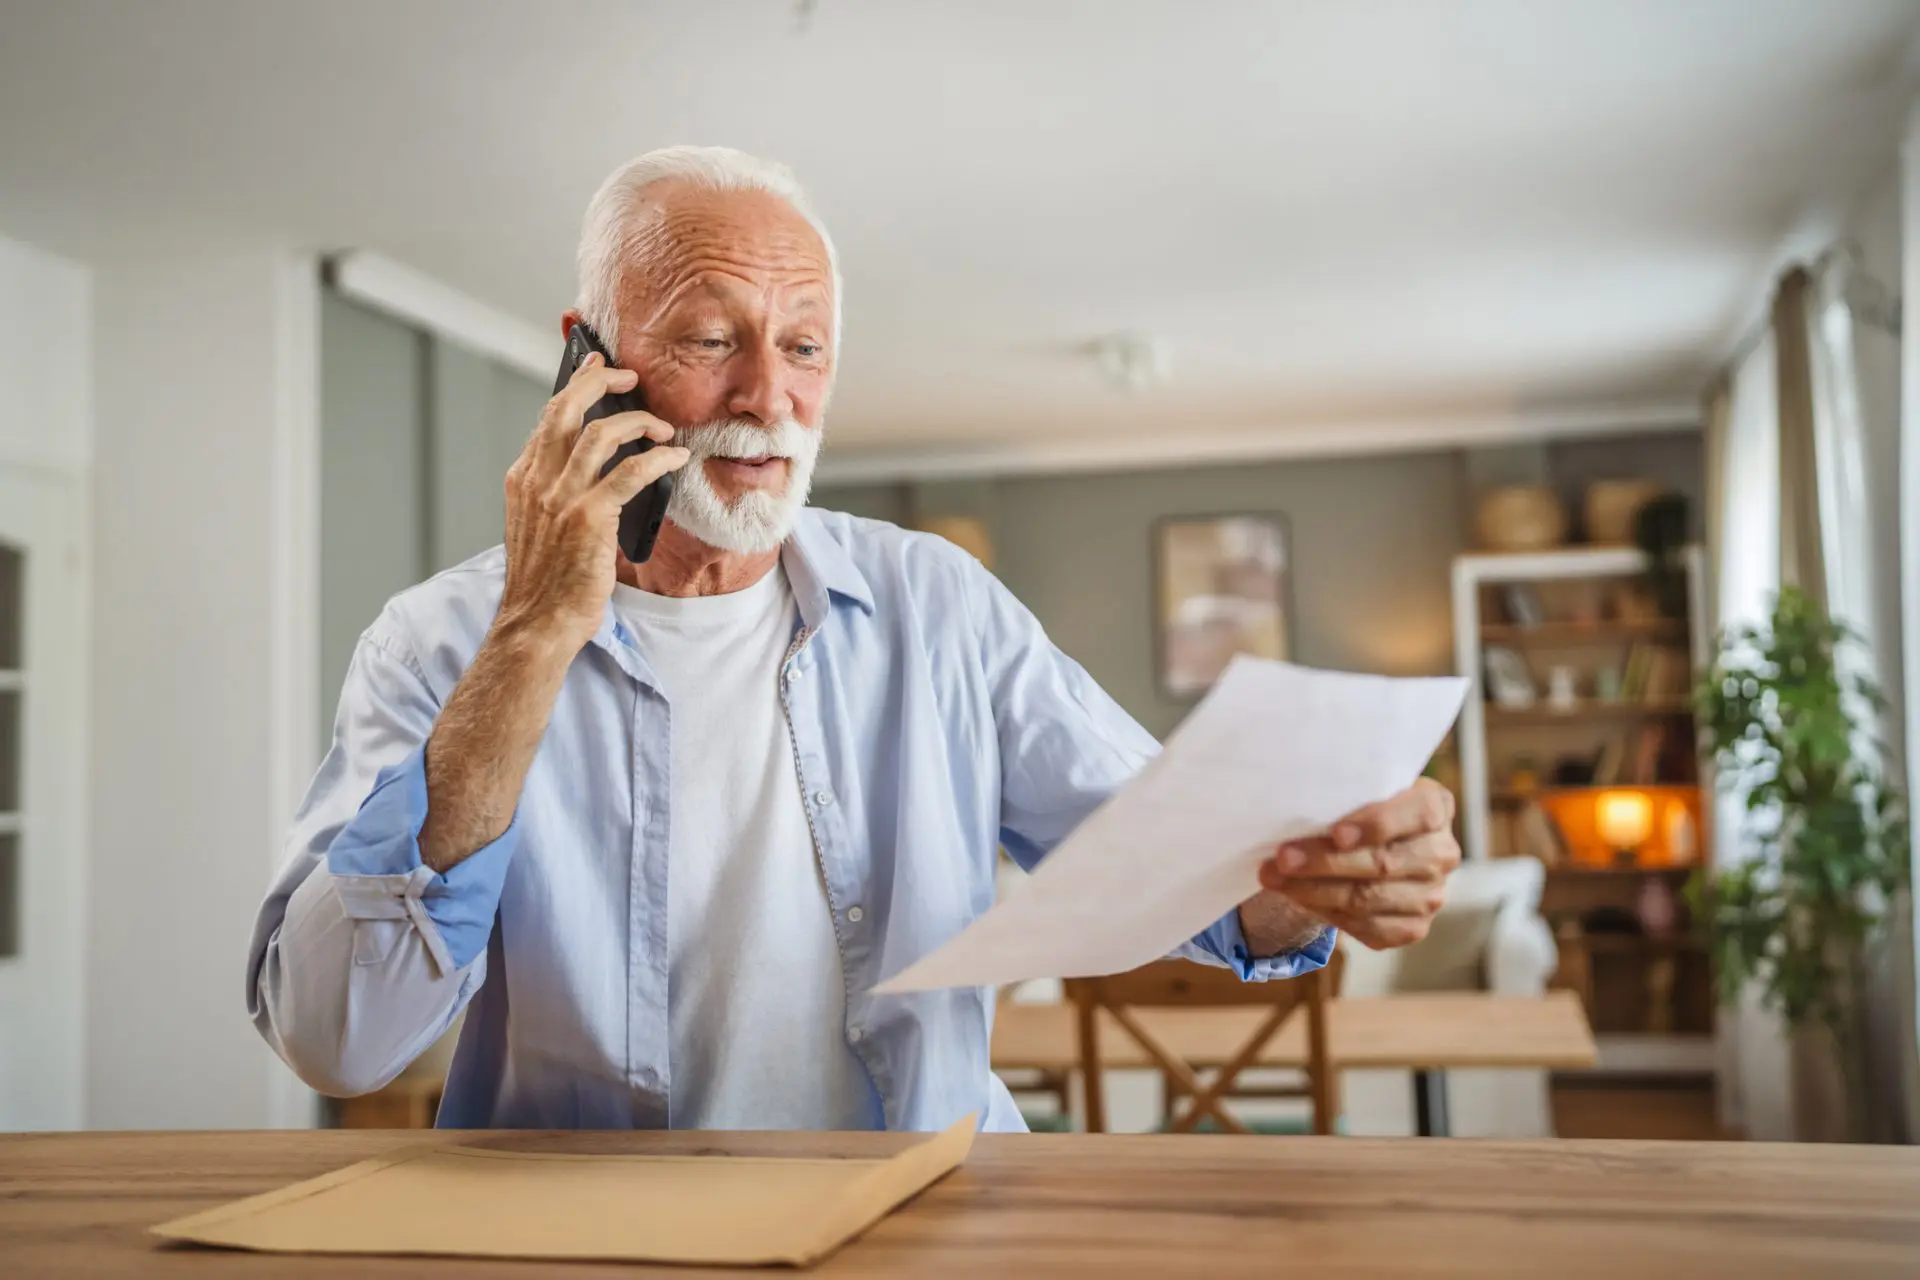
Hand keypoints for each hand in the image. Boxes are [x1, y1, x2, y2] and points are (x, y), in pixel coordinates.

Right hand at [495, 352, 687, 653]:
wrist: (537, 623)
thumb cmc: (546, 583)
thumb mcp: (539, 527)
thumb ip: (558, 494)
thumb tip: (598, 470)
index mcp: (523, 481)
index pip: (548, 419)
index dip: (574, 388)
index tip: (595, 370)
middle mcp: (538, 482)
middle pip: (566, 409)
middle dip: (600, 383)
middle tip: (629, 377)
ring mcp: (561, 498)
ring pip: (600, 434)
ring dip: (637, 422)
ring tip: (661, 427)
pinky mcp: (589, 518)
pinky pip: (631, 473)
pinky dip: (657, 460)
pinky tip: (674, 460)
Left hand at [1254, 777, 1460, 949]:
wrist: (1370, 849)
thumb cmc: (1359, 810)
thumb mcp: (1360, 791)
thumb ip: (1346, 795)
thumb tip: (1295, 805)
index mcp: (1435, 806)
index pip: (1418, 814)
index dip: (1377, 825)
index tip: (1336, 833)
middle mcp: (1441, 852)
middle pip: (1384, 862)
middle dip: (1326, 862)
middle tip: (1283, 858)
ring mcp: (1432, 894)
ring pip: (1368, 898)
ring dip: (1315, 891)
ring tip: (1276, 878)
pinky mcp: (1414, 927)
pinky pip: (1368, 926)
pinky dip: (1327, 913)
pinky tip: (1299, 898)